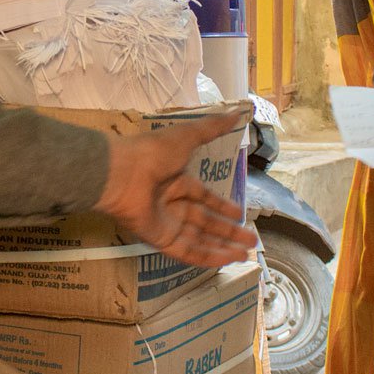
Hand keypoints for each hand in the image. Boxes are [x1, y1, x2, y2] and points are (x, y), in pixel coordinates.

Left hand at [96, 106, 256, 267]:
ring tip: (246, 253)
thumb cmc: (153, 153)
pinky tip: (227, 260)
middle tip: (251, 239)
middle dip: (228, 231)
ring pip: (199, 239)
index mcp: (177, 180)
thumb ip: (212, 128)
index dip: (222, 206)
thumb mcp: (186, 136)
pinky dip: (207, 257)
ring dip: (223, 247)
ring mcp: (165, 223)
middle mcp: (171, 203)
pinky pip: (187, 251)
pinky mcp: (160, 239)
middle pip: (205, 221)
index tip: (240, 214)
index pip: (203, 197)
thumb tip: (237, 113)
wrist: (122, 174)